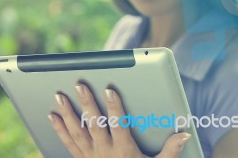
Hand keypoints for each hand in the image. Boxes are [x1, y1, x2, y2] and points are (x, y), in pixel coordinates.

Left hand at [48, 84, 190, 157]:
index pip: (118, 125)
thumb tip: (184, 134)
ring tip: (59, 96)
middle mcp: (104, 152)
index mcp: (123, 150)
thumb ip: (170, 151)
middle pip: (94, 125)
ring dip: (67, 113)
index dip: (115, 106)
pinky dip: (59, 129)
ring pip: (77, 132)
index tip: (111, 89)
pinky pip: (68, 143)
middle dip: (86, 103)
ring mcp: (90, 156)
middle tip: (79, 85)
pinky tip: (52, 116)